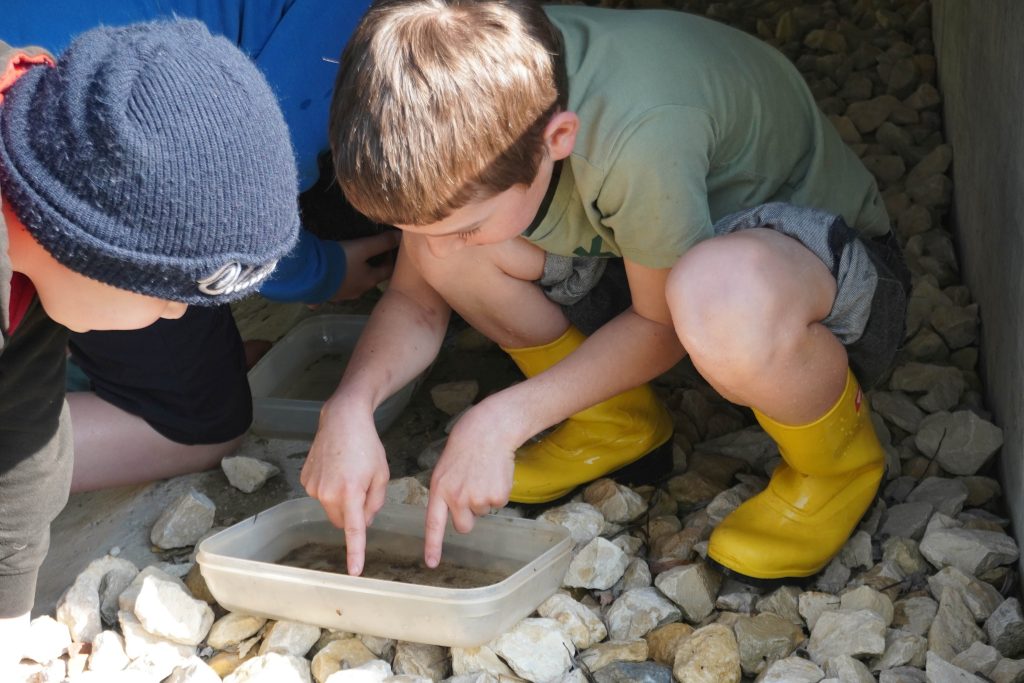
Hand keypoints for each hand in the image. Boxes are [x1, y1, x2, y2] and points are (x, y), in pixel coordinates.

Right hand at [300, 403, 388, 575]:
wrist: (342, 420)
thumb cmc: (367, 446)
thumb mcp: (381, 474)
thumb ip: (375, 503)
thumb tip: (364, 521)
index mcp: (350, 492)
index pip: (353, 531)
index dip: (355, 553)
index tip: (354, 571)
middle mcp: (327, 493)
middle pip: (342, 521)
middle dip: (353, 515)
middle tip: (363, 490)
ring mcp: (313, 487)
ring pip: (331, 509)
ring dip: (341, 501)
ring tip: (349, 474)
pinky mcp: (305, 480)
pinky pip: (321, 496)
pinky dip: (330, 490)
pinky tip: (336, 469)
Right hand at [330, 231, 401, 301]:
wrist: (307, 275)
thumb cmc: (339, 261)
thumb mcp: (362, 247)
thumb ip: (382, 242)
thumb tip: (401, 236)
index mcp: (368, 281)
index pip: (387, 271)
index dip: (390, 258)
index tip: (387, 246)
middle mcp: (357, 291)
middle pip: (369, 278)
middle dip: (372, 267)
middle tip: (369, 252)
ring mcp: (340, 295)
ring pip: (351, 285)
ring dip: (353, 276)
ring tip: (349, 261)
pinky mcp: (324, 295)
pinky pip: (331, 290)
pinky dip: (332, 286)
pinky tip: (326, 281)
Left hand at [423, 400, 517, 567]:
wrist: (490, 429)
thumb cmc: (466, 443)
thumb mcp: (446, 467)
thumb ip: (446, 491)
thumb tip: (453, 509)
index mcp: (440, 489)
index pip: (434, 524)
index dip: (433, 546)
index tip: (432, 563)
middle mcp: (457, 498)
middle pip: (463, 526)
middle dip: (468, 516)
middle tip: (472, 491)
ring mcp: (478, 498)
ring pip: (483, 512)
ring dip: (485, 497)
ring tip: (483, 473)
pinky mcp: (497, 496)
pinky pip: (498, 503)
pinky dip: (499, 491)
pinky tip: (495, 473)